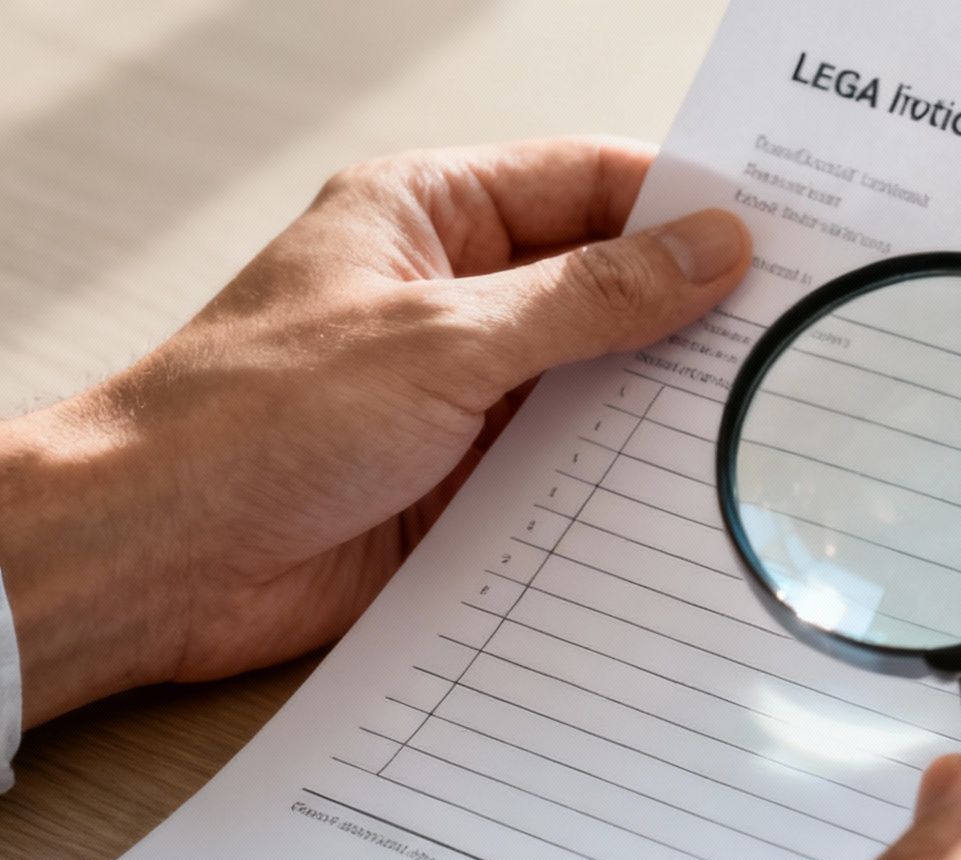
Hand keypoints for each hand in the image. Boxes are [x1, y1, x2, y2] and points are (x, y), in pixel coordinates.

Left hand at [0, 137, 749, 725]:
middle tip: (790, 330)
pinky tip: (683, 492)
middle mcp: (453, 298)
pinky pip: (572, 469)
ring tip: (754, 416)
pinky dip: (623, 480)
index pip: (588, 183)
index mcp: (429, 217)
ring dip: (659, 404)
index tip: (775, 234)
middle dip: (688, 310)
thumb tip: (706, 251)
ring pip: (597, 383)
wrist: (156, 561)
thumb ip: (589, 299)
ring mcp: (464, 393)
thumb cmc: (248, 421)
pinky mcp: (468, 482)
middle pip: (604, 284)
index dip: (682, 204)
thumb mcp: (444, 340)